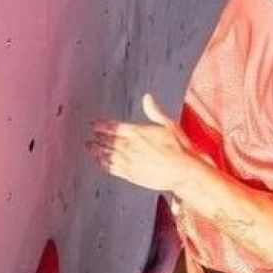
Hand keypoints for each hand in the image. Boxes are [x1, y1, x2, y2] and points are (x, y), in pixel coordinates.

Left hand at [87, 94, 205, 192]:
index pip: (113, 127)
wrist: (182, 171)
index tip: (94, 125)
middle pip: (107, 141)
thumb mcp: (169, 125)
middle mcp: (129, 146)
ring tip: (89, 148)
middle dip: (97, 138)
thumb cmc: (179, 149)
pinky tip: (100, 162)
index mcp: (137, 132)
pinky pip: (112, 168)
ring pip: (106, 154)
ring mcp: (128, 161)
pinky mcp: (130, 174)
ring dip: (96, 151)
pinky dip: (103, 164)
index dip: (101, 125)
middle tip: (90, 137)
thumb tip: (147, 98)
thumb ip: (155, 111)